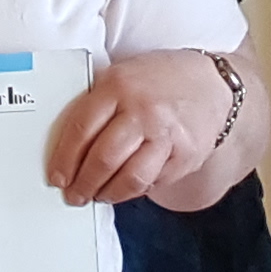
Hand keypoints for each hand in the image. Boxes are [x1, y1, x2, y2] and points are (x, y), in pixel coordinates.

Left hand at [50, 50, 233, 209]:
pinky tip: (128, 187)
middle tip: (75, 195)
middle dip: (84, 184)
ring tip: (100, 195)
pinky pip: (154, 182)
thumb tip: (67, 147)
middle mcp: (143, 110)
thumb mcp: (123, 76)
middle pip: (103, 158)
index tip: (57, 177)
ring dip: (109, 194)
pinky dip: (136, 189)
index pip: (81, 129)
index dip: (64, 159)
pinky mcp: (186, 155)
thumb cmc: (158, 81)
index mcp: (118, 85)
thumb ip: (98, 104)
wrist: (213, 83)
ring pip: (130, 178)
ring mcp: (167, 134)